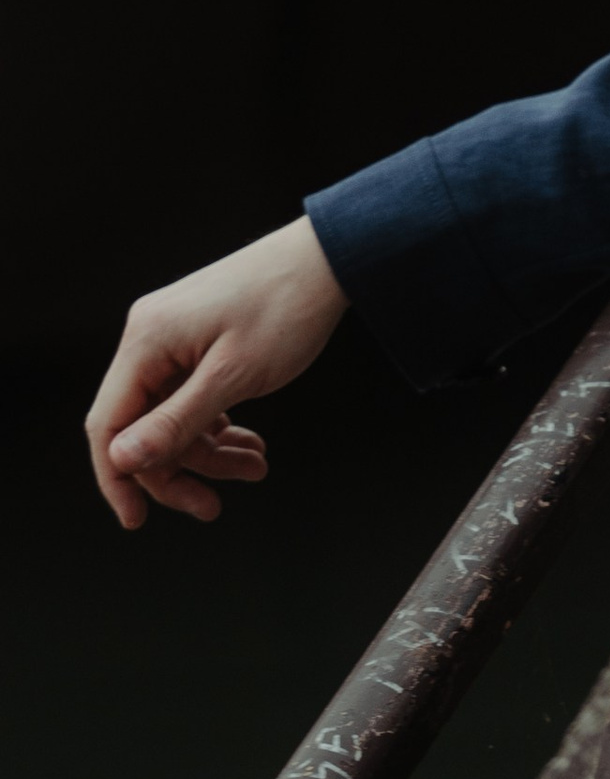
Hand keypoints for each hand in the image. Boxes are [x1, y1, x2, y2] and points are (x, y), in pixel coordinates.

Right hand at [86, 216, 348, 526]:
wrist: (331, 258)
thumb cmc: (287, 306)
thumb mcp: (233, 376)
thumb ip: (175, 422)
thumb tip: (121, 459)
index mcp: (146, 342)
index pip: (108, 424)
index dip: (118, 477)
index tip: (137, 519)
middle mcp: (151, 338)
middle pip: (144, 425)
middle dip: (180, 469)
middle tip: (212, 506)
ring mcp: (176, 339)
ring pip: (175, 416)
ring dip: (209, 450)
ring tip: (255, 466)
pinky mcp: (199, 341)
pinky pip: (195, 397)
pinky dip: (219, 425)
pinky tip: (250, 444)